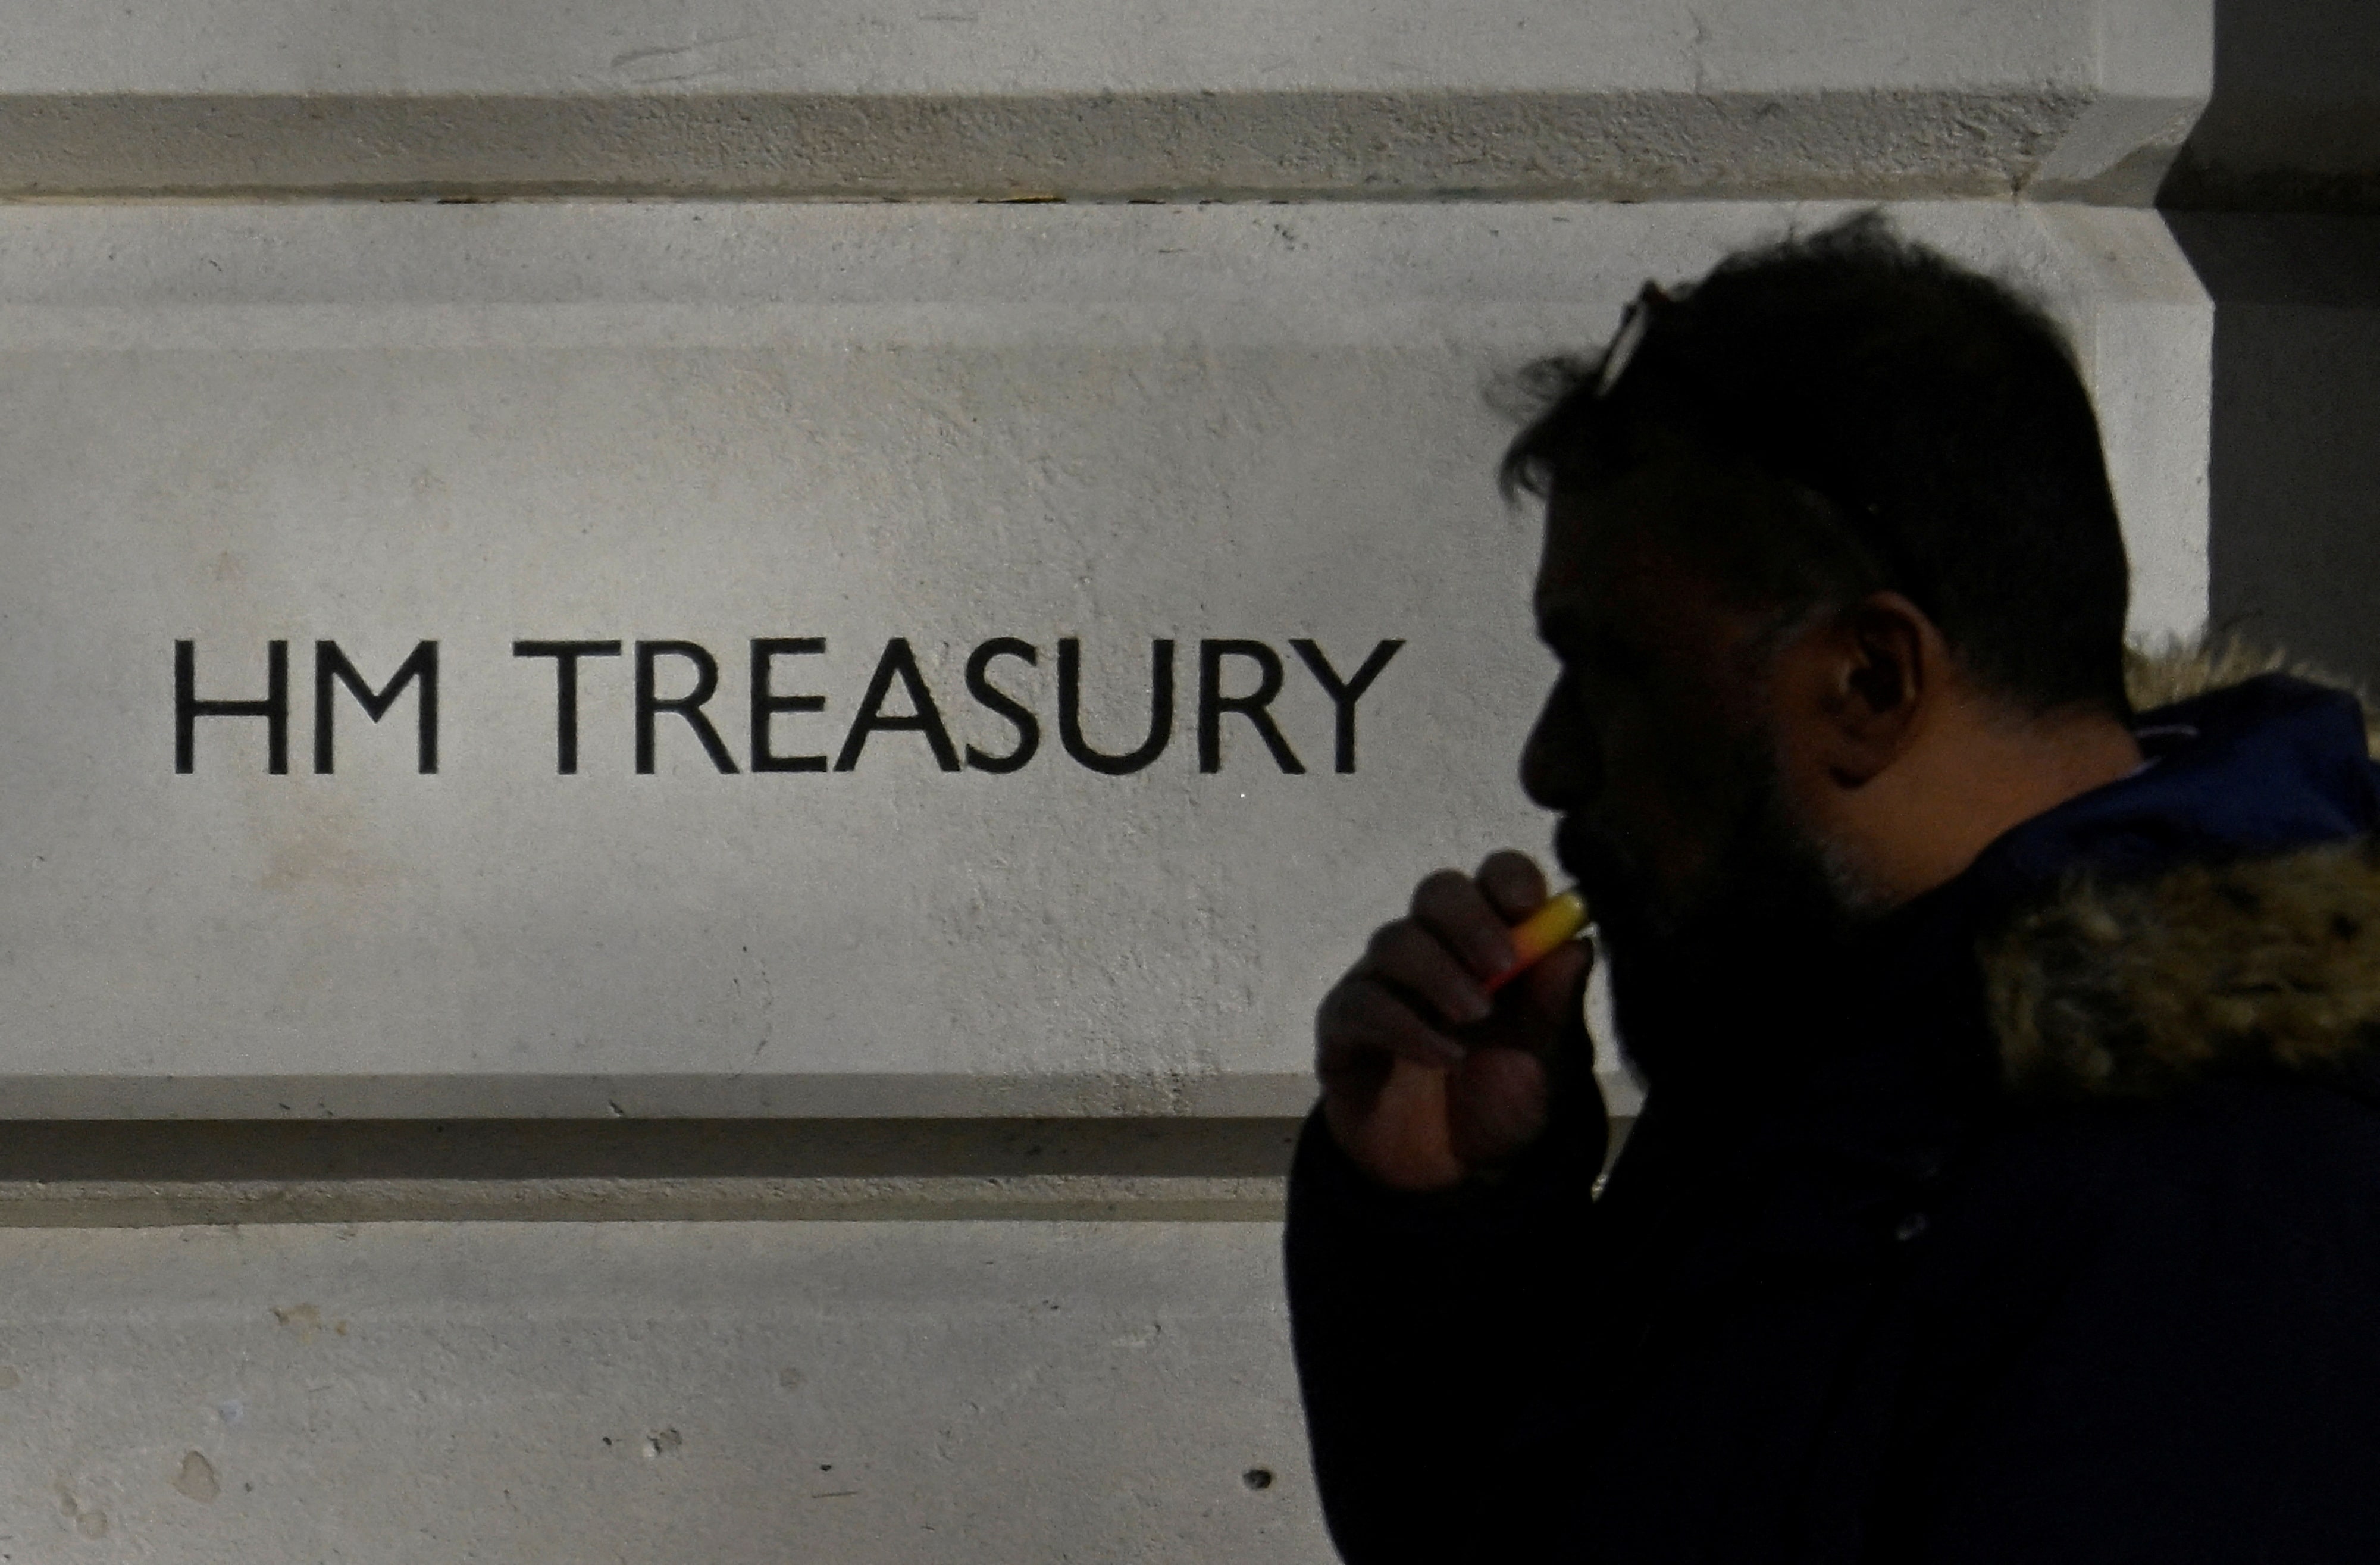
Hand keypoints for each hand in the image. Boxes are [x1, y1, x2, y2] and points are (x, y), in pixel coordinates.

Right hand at [1315, 851, 1592, 1191]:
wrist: (1453, 1179)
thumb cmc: (1503, 1104)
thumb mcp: (1548, 1061)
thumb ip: (1558, 1002)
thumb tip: (1577, 938)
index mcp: (1492, 944)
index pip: (1494, 878)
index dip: (1508, 878)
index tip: (1528, 906)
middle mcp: (1435, 950)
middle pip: (1438, 891)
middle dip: (1469, 919)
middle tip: (1500, 965)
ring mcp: (1384, 983)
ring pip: (1395, 940)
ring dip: (1439, 974)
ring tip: (1475, 1020)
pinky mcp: (1344, 1027)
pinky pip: (1362, 1003)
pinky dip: (1406, 1025)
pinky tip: (1444, 1056)